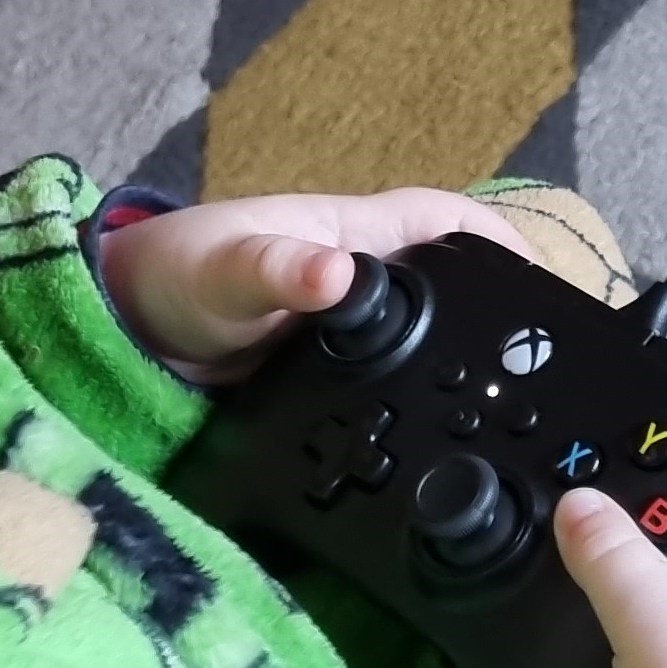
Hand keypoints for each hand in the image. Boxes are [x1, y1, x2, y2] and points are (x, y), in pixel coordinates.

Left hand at [98, 189, 529, 383]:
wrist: (121, 336)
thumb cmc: (175, 279)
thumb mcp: (229, 273)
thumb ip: (280, 271)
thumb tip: (336, 275)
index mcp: (352, 233)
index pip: (447, 221)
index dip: (501, 240)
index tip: (545, 286)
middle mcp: (358, 276)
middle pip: (450, 285)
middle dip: (496, 316)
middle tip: (543, 373)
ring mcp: (344, 328)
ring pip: (422, 338)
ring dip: (457, 366)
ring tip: (503, 419)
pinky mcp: (324, 376)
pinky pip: (384, 383)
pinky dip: (410, 403)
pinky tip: (427, 446)